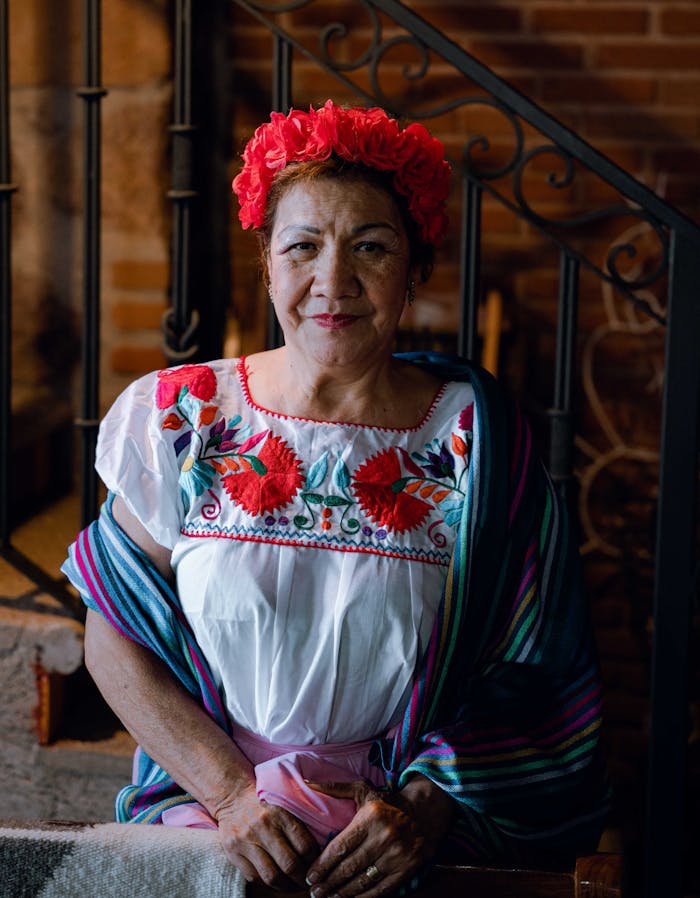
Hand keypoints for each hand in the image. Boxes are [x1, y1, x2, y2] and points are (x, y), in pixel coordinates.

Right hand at [215, 782, 318, 889]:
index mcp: (281, 813)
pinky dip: (267, 884)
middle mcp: (263, 827)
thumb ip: (299, 824)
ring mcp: (246, 840)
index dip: (314, 862)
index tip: (317, 866)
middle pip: (290, 864)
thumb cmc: (265, 803)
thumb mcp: (284, 805)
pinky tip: (275, 881)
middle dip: (302, 879)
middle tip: (307, 882)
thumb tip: (320, 849)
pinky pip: (253, 877)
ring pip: (271, 876)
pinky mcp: (233, 851)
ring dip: (286, 886)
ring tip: (292, 885)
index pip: (305, 846)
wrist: (233, 796)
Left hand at [304, 775, 455, 897]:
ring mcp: (397, 855)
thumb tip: (307, 783)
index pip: (340, 847)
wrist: (424, 812)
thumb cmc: (387, 802)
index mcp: (371, 817)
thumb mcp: (363, 790)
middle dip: (329, 882)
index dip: (322, 865)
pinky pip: (381, 889)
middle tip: (315, 891)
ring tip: (329, 897)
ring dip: (343, 892)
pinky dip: (364, 896)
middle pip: (349, 867)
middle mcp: (384, 837)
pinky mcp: (407, 869)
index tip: (310, 876)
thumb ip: (335, 788)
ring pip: (363, 881)